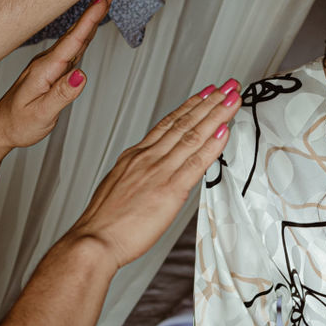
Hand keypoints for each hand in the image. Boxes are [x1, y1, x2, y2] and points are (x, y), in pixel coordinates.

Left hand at [0, 0, 109, 149]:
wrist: (0, 127)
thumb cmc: (18, 123)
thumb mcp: (42, 114)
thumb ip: (62, 94)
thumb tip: (81, 75)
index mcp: (46, 70)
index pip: (73, 42)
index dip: (89, 19)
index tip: (101, 0)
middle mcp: (47, 63)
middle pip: (75, 33)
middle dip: (93, 10)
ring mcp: (49, 65)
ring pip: (74, 38)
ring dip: (90, 18)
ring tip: (103, 0)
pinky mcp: (52, 70)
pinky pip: (71, 47)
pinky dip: (83, 33)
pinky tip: (89, 27)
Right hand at [66, 78, 241, 269]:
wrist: (94, 240)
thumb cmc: (103, 222)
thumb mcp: (118, 187)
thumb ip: (137, 176)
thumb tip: (149, 174)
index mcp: (135, 156)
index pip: (168, 124)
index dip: (189, 106)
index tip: (204, 94)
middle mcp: (148, 158)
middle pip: (184, 123)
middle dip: (208, 102)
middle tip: (227, 85)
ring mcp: (159, 171)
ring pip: (193, 135)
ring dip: (216, 114)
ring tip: (231, 98)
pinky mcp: (170, 190)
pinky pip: (196, 162)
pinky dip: (212, 144)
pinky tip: (224, 129)